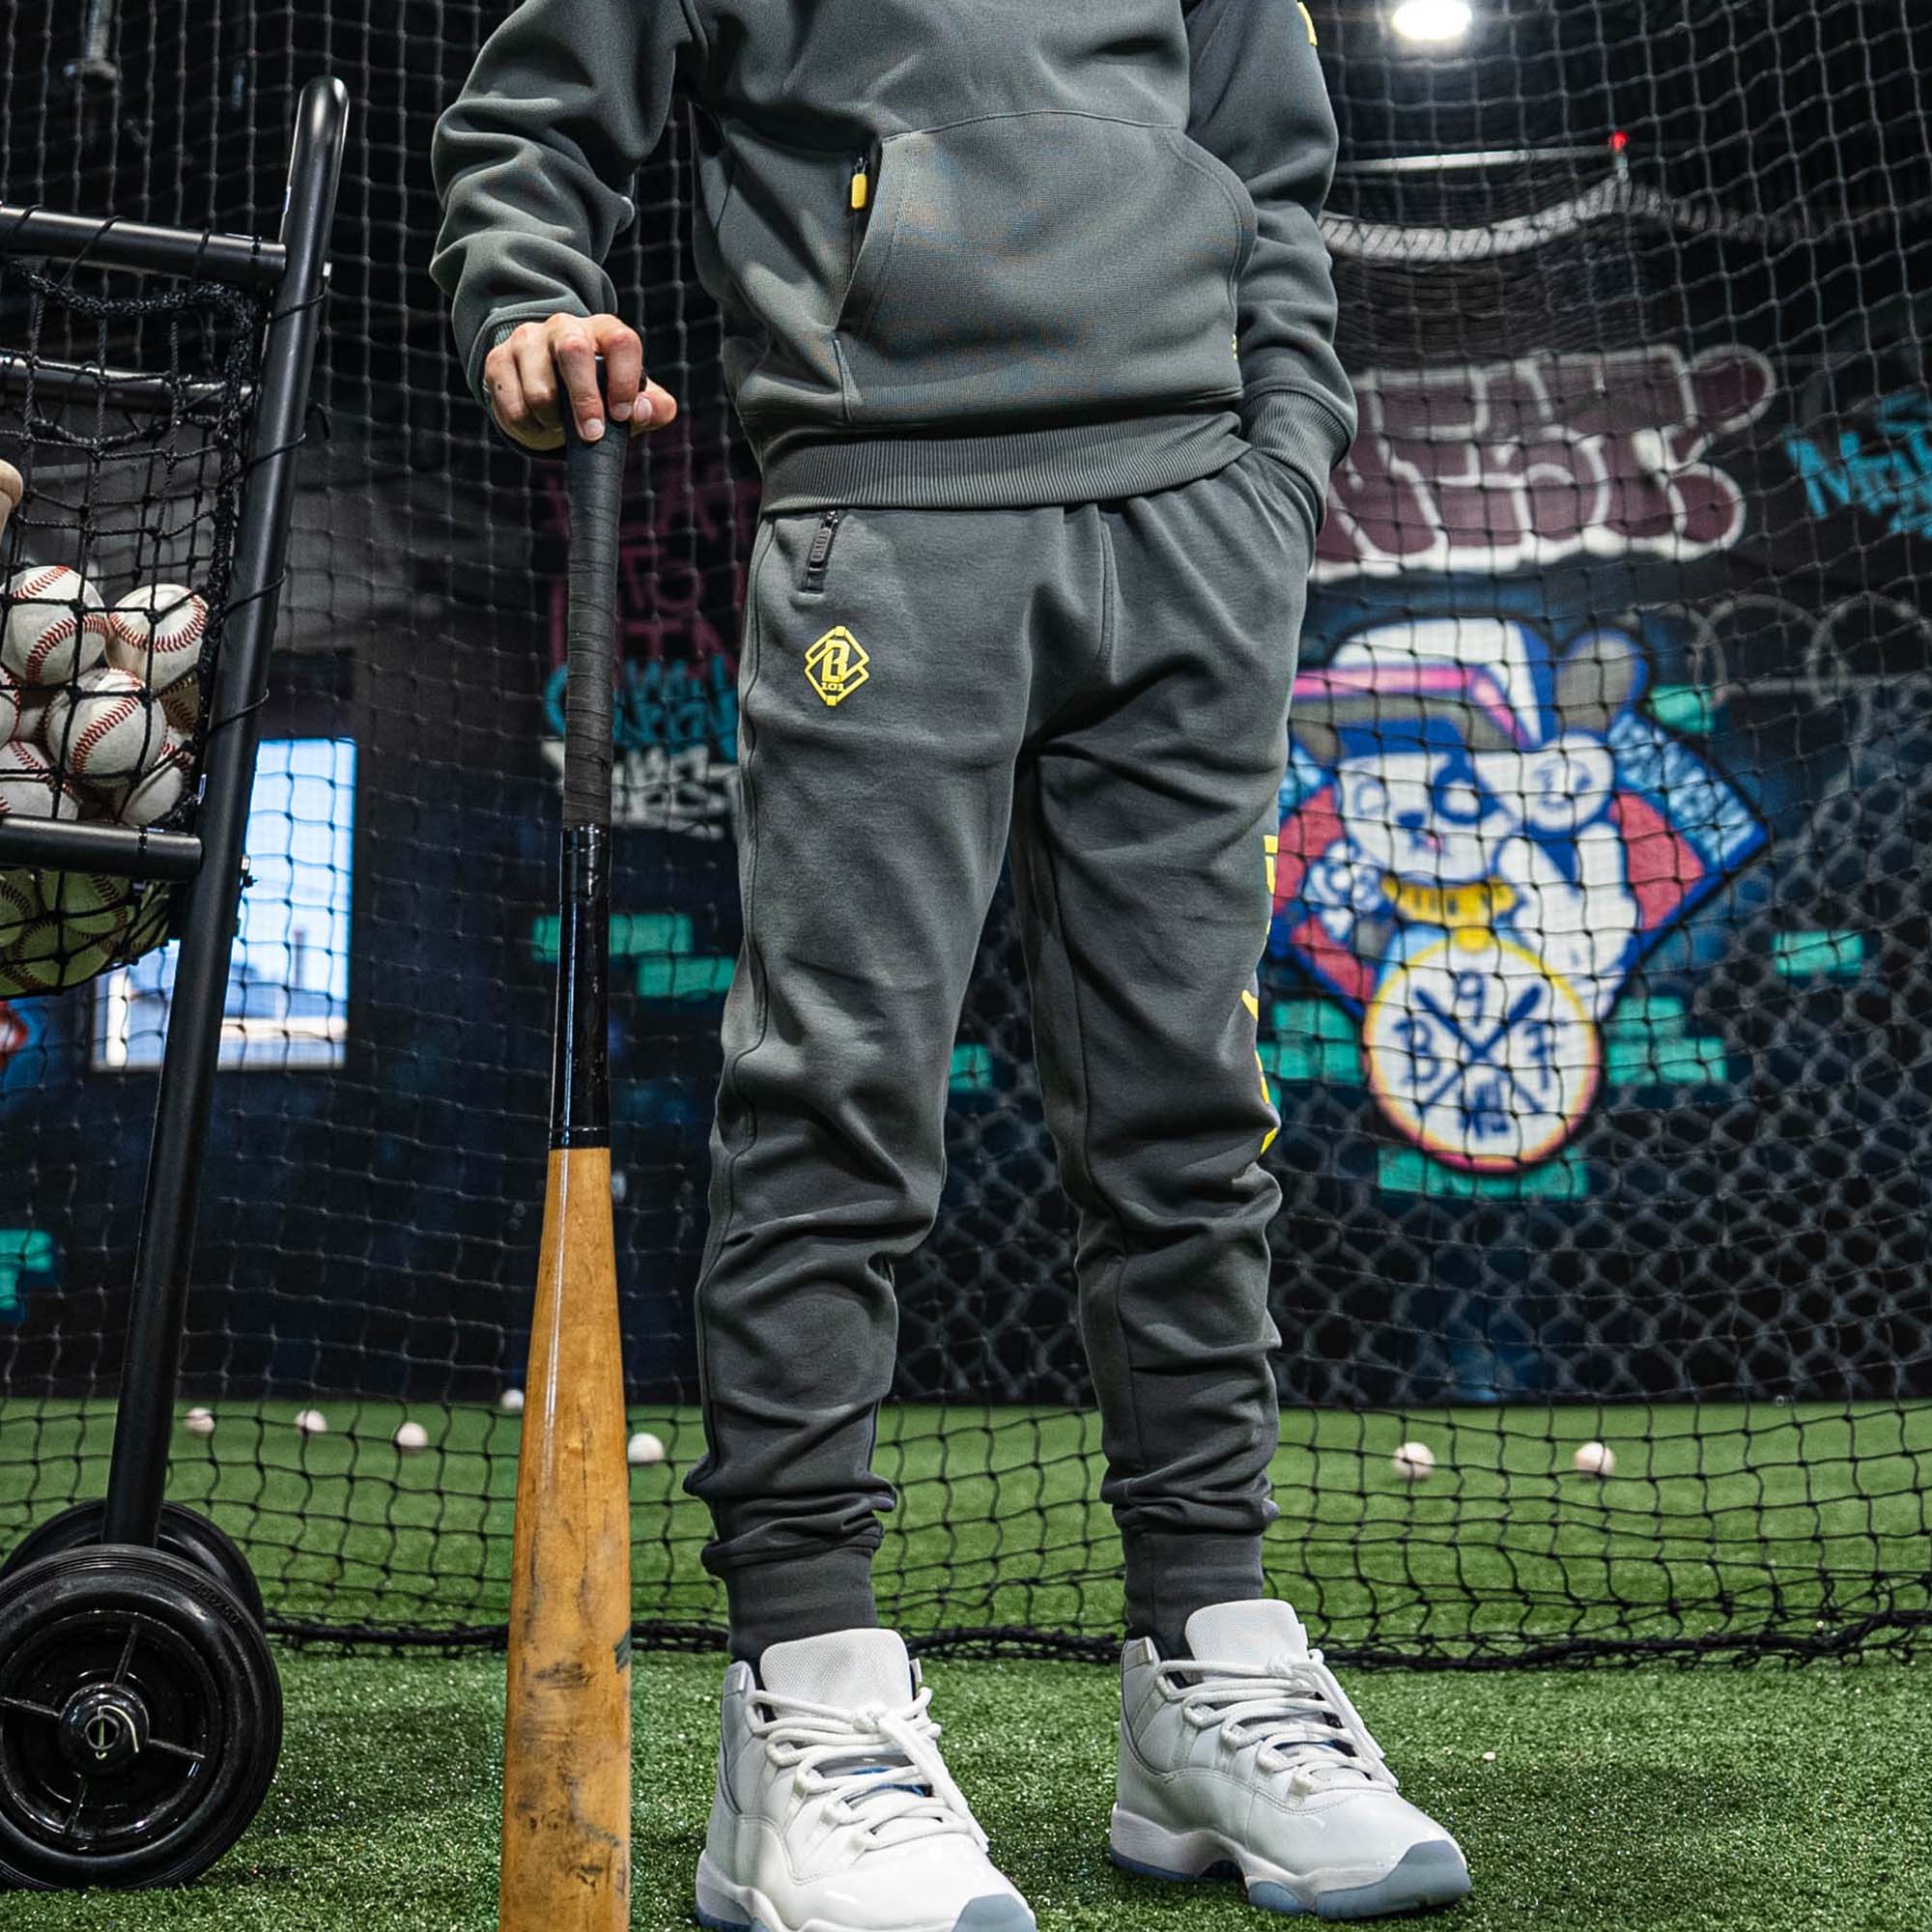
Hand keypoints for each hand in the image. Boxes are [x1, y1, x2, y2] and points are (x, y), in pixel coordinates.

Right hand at [482, 312, 678, 451]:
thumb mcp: (633, 402)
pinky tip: (538, 422)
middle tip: (591, 434)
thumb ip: (653, 408)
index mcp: (603, 331)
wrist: (550, 388)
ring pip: (539, 389)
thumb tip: (640, 411)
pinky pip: (513, 406)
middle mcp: (565, 326)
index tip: (623, 415)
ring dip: (553, 421)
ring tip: (560, 425)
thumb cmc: (601, 394)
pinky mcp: (498, 360)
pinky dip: (528, 427)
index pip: (621, 342)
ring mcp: (527, 340)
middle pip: (574, 351)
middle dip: (585, 400)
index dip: (625, 381)